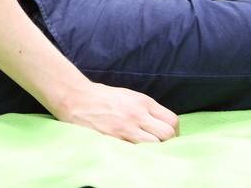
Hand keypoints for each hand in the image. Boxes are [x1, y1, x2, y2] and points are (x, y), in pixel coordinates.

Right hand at [49, 80, 178, 142]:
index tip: (168, 138)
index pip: (172, 120)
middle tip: (160, 147)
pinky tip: (134, 154)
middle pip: (168, 134)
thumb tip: (160, 124)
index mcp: (142, 102)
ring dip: (154, 150)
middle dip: (168, 143)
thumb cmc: (101, 97)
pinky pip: (135, 151)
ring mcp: (126, 128)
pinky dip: (138, 154)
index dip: (174, 132)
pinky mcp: (114, 139)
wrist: (75, 97)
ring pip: (155, 145)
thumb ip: (145, 109)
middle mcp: (137, 114)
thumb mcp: (127, 96)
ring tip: (147, 152)